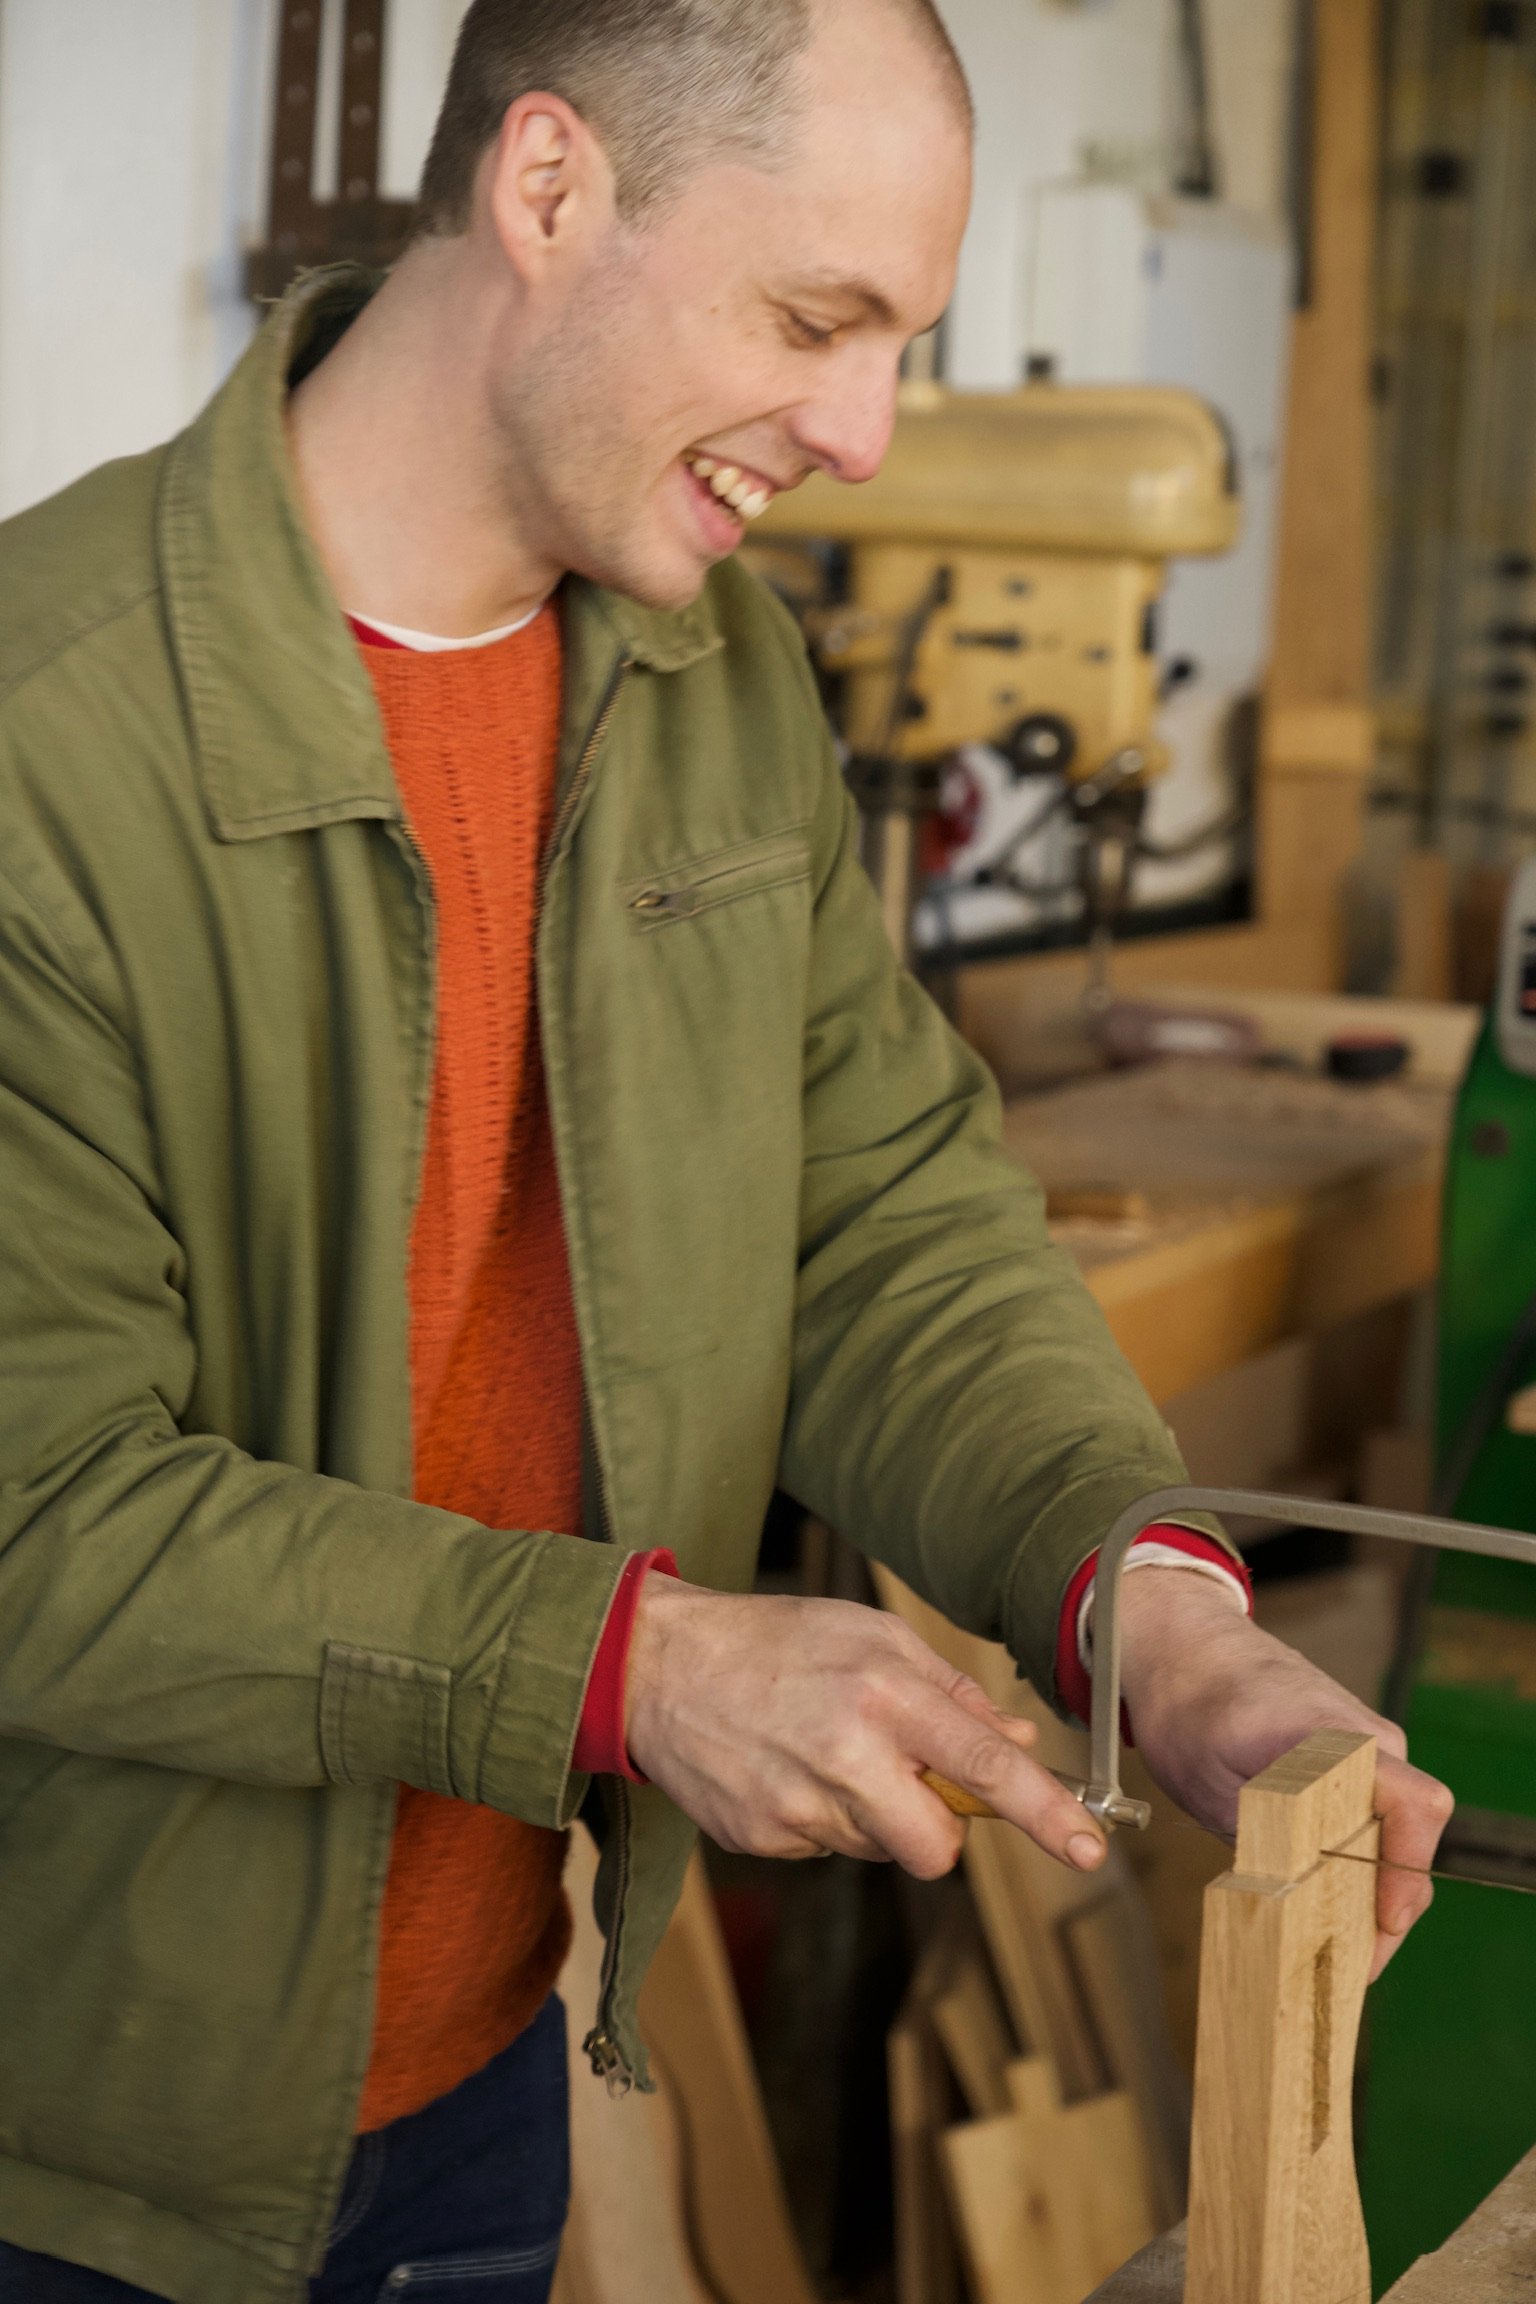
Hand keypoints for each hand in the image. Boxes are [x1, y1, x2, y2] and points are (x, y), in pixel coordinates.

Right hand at [624, 1576, 1109, 1880]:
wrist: (662, 1665)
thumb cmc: (779, 1641)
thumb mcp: (872, 1638)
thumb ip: (952, 1695)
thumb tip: (1016, 1744)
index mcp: (885, 1695)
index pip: (984, 1767)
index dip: (1045, 1813)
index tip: (1090, 1850)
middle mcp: (847, 1755)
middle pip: (935, 1847)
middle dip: (934, 1831)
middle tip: (902, 1781)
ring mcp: (800, 1805)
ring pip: (878, 1849)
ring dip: (870, 1815)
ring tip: (822, 1753)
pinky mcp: (762, 1838)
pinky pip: (824, 1850)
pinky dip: (819, 1818)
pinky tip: (786, 1769)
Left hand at [1118, 1568, 1455, 1978]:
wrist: (1182, 1642)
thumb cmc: (1189, 1706)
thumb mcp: (1211, 1784)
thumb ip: (1267, 1841)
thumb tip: (1300, 1912)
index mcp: (1333, 1739)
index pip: (1413, 1802)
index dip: (1406, 1872)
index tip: (1381, 1919)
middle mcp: (1367, 1739)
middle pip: (1409, 1838)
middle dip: (1384, 1907)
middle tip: (1342, 1967)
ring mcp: (1367, 1745)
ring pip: (1392, 1832)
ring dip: (1367, 1887)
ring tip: (1327, 1947)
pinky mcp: (1355, 1756)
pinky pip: (1372, 1815)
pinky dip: (1353, 1858)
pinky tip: (1320, 1901)